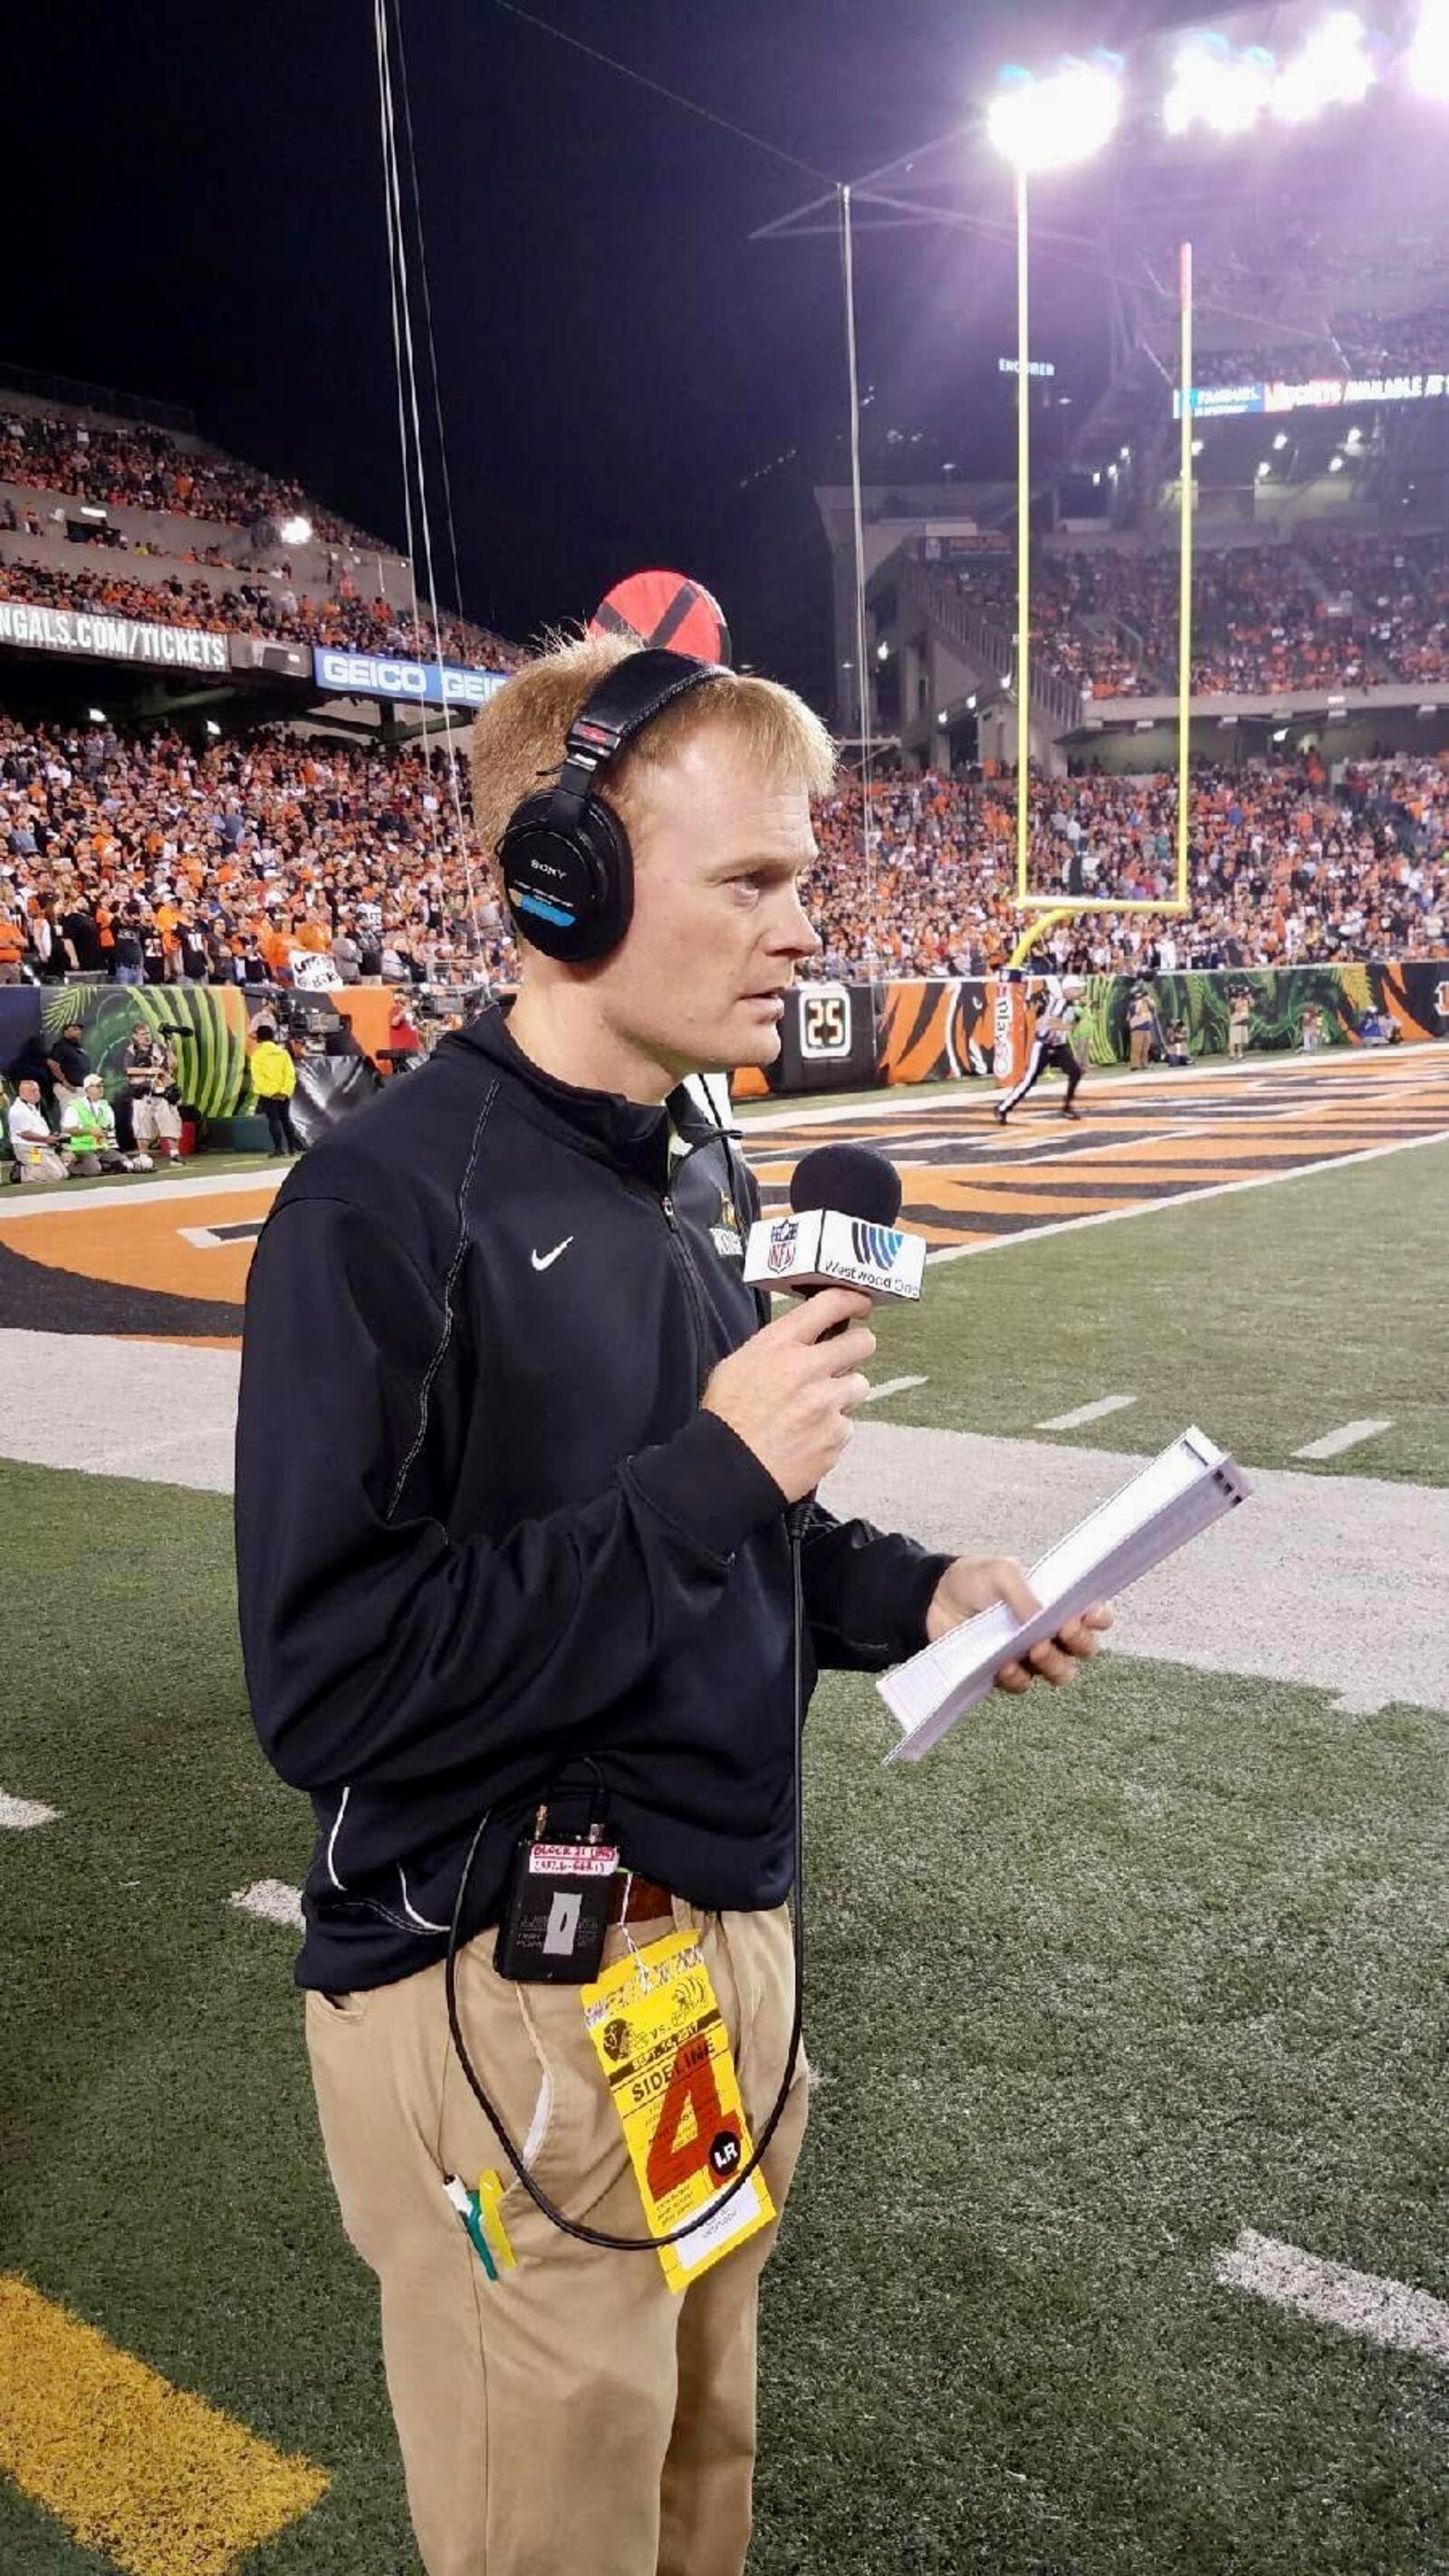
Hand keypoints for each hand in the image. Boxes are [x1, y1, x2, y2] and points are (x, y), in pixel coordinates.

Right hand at [702, 1289, 875, 1503]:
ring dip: (843, 1394)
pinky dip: (832, 1430)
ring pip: (859, 1385)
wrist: (728, 1470)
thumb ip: (776, 1348)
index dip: (852, 1300)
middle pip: (863, 1342)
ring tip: (814, 1409)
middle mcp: (808, 1368)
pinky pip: (847, 1425)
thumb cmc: (727, 1418)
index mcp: (780, 1345)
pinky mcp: (836, 1435)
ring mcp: (827, 1404)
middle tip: (844, 1359)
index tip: (861, 1304)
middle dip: (857, 1348)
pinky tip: (808, 1437)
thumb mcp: (737, 1364)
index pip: (830, 1304)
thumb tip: (803, 1340)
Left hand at [925, 1554, 1113, 1694]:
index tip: (1091, 1615)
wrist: (934, 1599)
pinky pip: (1023, 1683)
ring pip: (1061, 1672)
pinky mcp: (1007, 1673)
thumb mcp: (1002, 1572)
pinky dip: (1018, 1676)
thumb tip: (1042, 1617)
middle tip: (1063, 1631)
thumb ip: (1024, 1592)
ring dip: (1054, 1664)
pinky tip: (1006, 1666)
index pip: (1095, 1615)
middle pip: (1085, 1649)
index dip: (1100, 1618)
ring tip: (1035, 1649)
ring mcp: (1030, 1655)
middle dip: (1080, 1643)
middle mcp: (1051, 1632)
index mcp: (1058, 1603)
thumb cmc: (976, 1580)